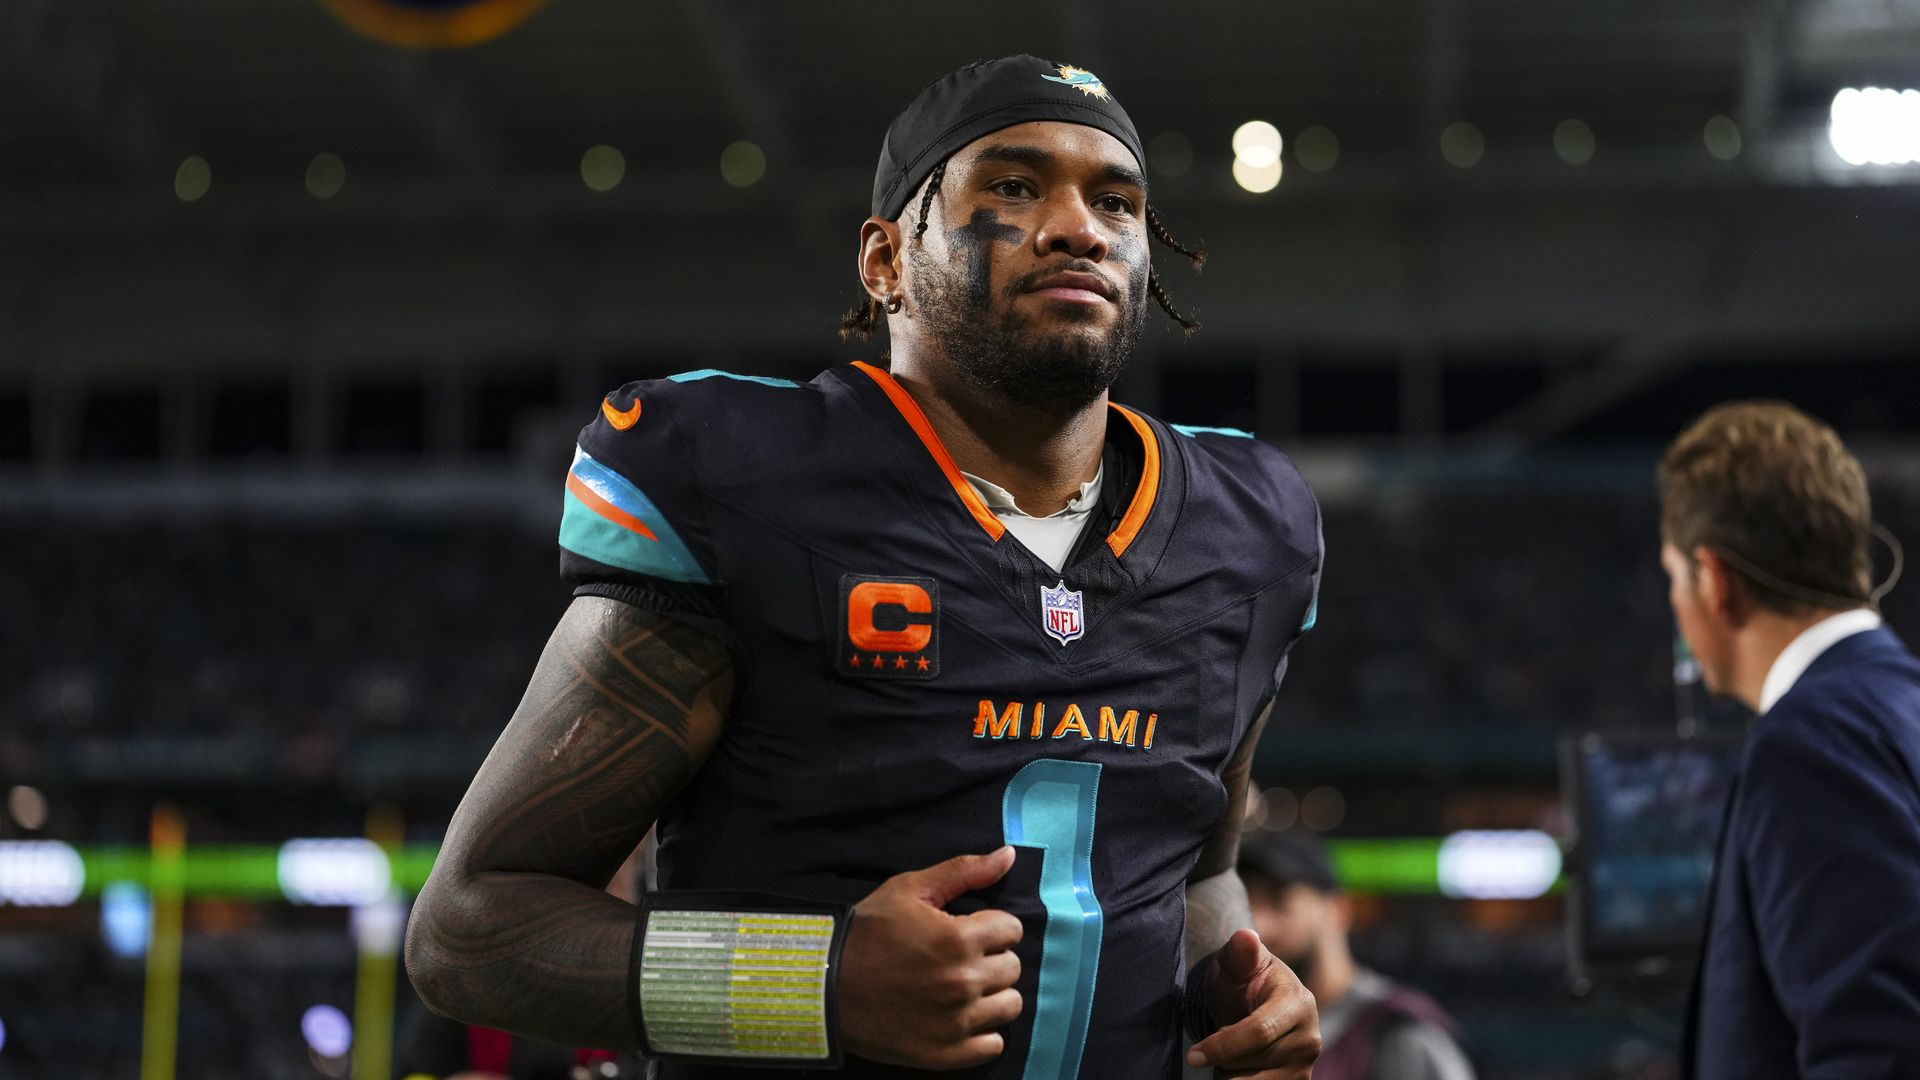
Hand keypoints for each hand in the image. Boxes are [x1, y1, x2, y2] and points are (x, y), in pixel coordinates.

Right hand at [839, 846, 1024, 1069]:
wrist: (823, 983)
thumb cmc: (867, 931)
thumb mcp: (910, 889)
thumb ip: (964, 871)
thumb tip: (1009, 854)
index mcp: (959, 939)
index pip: (1012, 930)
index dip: (991, 926)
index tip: (969, 930)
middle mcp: (963, 982)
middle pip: (1013, 967)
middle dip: (991, 958)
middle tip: (960, 958)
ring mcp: (956, 1022)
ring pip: (1009, 1005)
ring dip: (992, 994)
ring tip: (962, 987)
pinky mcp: (945, 1053)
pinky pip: (992, 1045)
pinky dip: (982, 1032)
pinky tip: (958, 1016)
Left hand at [1185, 928, 1319, 1077]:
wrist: (1252, 1004)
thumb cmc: (1240, 980)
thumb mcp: (1235, 963)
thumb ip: (1239, 952)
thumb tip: (1245, 936)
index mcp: (1298, 1001)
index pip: (1259, 1032)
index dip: (1222, 1045)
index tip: (1192, 1056)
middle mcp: (1310, 1036)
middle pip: (1252, 1062)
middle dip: (1222, 1058)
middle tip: (1214, 1041)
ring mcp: (1307, 1063)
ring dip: (1230, 1073)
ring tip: (1229, 1052)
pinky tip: (1239, 1067)